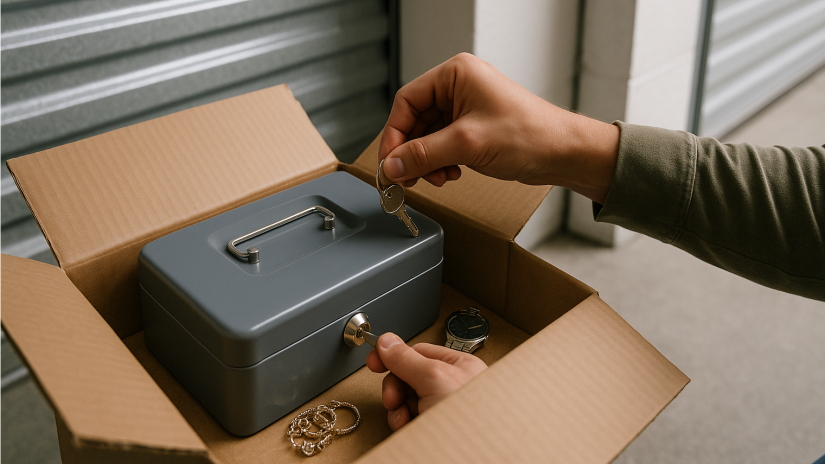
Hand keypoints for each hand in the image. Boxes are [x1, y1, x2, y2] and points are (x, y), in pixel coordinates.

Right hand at [366, 333, 486, 430]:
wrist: (477, 455)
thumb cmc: (472, 419)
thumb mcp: (434, 378)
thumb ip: (408, 359)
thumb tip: (387, 342)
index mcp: (459, 366)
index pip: (418, 352)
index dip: (394, 356)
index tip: (374, 361)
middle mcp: (452, 386)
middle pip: (410, 377)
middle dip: (396, 389)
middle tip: (392, 399)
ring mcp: (443, 409)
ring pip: (408, 401)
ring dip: (399, 409)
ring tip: (403, 418)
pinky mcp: (436, 428)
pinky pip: (411, 419)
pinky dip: (404, 423)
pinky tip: (408, 428)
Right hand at [379, 52, 619, 203]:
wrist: (563, 153)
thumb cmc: (529, 135)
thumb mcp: (466, 144)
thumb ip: (423, 155)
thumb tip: (390, 166)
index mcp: (456, 74)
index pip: (407, 101)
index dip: (394, 133)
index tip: (389, 162)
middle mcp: (459, 87)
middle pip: (415, 121)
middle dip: (412, 152)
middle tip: (407, 178)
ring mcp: (466, 108)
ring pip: (428, 137)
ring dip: (426, 161)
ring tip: (436, 178)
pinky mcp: (474, 128)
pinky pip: (443, 145)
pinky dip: (440, 163)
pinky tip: (450, 174)